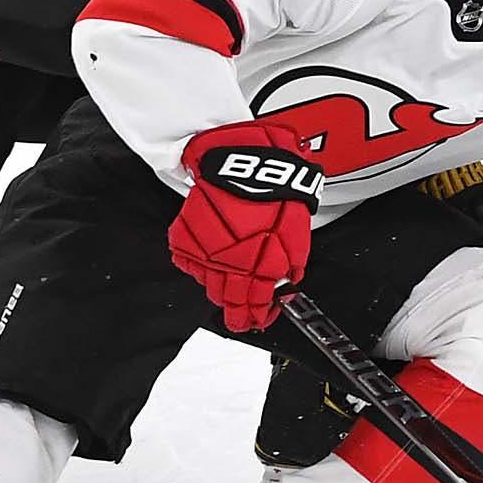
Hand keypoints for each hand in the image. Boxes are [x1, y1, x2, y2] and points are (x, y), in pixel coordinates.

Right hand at [170, 123, 321, 331]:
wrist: (244, 161)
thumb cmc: (274, 192)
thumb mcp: (296, 233)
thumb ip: (289, 263)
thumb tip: (286, 282)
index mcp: (260, 268)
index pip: (256, 305)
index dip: (258, 317)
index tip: (259, 321)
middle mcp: (230, 266)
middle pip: (228, 301)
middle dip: (236, 313)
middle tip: (240, 319)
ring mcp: (205, 253)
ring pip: (209, 286)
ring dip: (219, 289)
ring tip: (227, 291)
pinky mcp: (186, 239)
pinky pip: (191, 265)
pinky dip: (200, 266)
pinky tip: (210, 263)